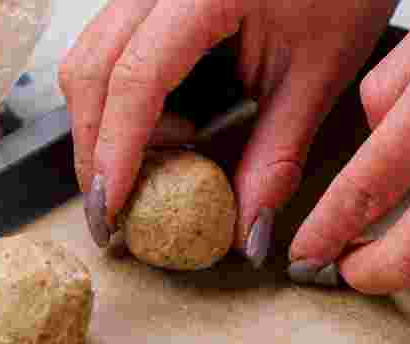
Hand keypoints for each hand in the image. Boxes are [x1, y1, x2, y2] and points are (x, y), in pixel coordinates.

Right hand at [59, 0, 397, 264]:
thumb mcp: (319, 74)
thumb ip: (277, 156)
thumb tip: (247, 230)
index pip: (135, 80)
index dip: (115, 152)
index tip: (109, 210)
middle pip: (90, 71)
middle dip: (94, 149)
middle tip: (112, 208)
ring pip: (89, 58)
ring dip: (104, 123)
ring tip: (156, 162)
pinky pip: (109, 48)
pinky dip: (119, 99)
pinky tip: (163, 125)